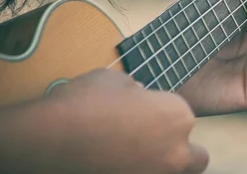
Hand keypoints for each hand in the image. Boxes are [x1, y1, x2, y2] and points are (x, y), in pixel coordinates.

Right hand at [47, 69, 207, 172]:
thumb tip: (138, 95)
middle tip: (154, 144)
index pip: (183, 115)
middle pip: (197, 157)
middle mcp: (176, 150)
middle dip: (181, 150)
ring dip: (163, 166)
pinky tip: (118, 166)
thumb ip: (135, 89)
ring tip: (136, 158)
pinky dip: (140, 173)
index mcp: (177, 114)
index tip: (143, 114)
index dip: (163, 114)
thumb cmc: (82, 104)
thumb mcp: (113, 80)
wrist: (49, 141)